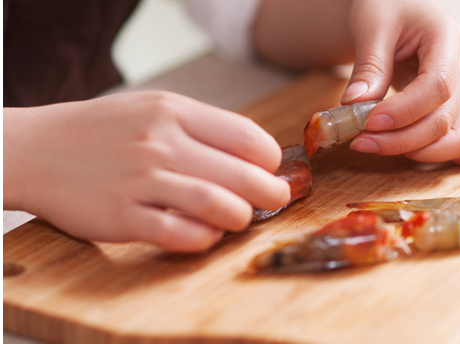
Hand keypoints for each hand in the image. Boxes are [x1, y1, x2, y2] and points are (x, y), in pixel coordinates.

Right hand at [3, 91, 289, 251]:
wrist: (35, 149)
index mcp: (174, 112)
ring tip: (241, 218)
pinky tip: (207, 234)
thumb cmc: (102, 131)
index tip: (271, 170)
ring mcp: (141, 181)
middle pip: (241, 173)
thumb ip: (199, 128)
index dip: (269, 159)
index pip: (246, 136)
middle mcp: (160, 143)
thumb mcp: (152, 109)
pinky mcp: (123, 217)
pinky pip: (178, 234)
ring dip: (240, 217)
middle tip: (275, 199)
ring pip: (216, 204)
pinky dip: (204, 239)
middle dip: (270, 192)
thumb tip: (250, 155)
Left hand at [342, 0, 459, 165]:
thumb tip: (354, 106)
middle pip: (446, 122)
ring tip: (376, 147)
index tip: (367, 123)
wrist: (398, 9)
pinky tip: (419, 156)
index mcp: (449, 40)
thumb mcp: (372, 26)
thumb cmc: (387, 9)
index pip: (436, 87)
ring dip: (419, 152)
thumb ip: (369, 66)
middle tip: (359, 142)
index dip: (403, 112)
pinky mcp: (459, 108)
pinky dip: (452, 156)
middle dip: (401, 140)